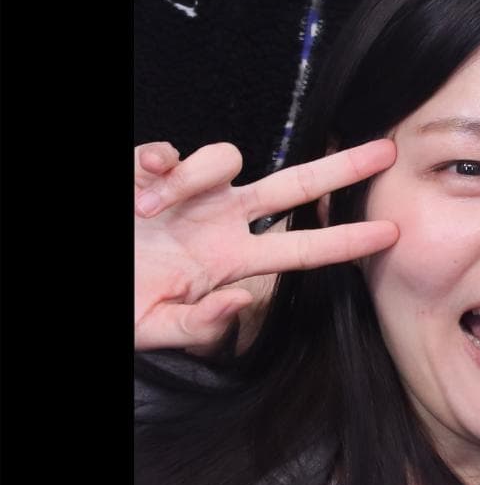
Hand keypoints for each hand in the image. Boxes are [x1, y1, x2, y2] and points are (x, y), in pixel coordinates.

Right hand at [136, 132, 396, 355]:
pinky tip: (142, 193)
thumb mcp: (158, 332)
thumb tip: (235, 303)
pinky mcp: (149, 170)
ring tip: (149, 213)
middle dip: (339, 167)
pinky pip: (168, 152)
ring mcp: (188, 192)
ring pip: (225, 159)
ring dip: (194, 181)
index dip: (344, 241)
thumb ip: (198, 327)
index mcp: (228, 260)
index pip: (300, 250)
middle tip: (383, 152)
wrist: (85, 282)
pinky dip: (159, 167)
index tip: (389, 235)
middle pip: (293, 186)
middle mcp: (218, 219)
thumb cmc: (125, 303)